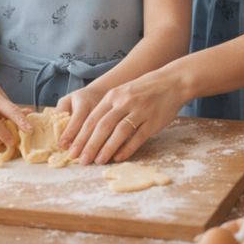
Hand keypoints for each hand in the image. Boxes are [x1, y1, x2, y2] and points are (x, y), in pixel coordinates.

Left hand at [66, 69, 185, 165]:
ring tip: (98, 162)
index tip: (71, 150)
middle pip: (102, 126)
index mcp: (114, 95)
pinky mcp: (153, 121)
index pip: (92, 118)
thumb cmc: (144, 89)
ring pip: (118, 133)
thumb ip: (109, 108)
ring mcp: (140, 111)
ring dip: (106, 149)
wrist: (172, 82)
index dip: (80, 136)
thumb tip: (91, 130)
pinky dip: (126, 149)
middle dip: (90, 145)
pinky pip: (137, 138)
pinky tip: (118, 158)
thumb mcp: (123, 92)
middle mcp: (125, 102)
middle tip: (81, 160)